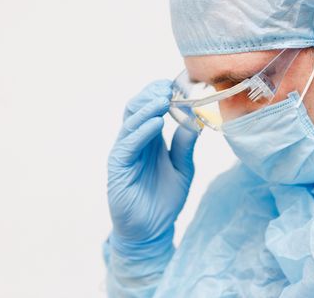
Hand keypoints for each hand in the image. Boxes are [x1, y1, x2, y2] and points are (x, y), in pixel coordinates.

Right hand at [107, 80, 197, 257]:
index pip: (149, 107)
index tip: (177, 83)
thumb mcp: (183, 168)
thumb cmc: (165, 200)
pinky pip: (127, 144)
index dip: (159, 92)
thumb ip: (185, 145)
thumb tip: (195, 120)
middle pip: (136, 108)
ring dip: (146, 108)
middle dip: (151, 94)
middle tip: (168, 87)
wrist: (152, 231)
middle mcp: (134, 142)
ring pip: (130, 121)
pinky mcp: (118, 167)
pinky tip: (156, 123)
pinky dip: (141, 131)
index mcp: (149, 139)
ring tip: (164, 99)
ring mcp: (124, 153)